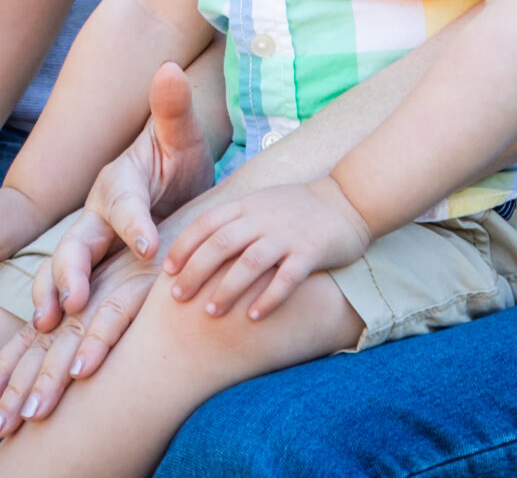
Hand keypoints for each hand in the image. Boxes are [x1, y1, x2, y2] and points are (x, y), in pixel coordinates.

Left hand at [0, 245, 160, 436]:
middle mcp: (82, 292)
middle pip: (41, 342)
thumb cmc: (153, 259)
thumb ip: (85, 329)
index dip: (3, 371)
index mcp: (70, 298)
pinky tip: (81, 370)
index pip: (28, 339)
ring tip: (34, 411)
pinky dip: (96, 341)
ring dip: (51, 374)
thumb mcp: (116, 295)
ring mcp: (108, 286)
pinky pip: (113, 313)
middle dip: (18, 385)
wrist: (178, 209)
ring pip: (70, 332)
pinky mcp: (140, 281)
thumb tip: (69, 377)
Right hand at [33, 61, 215, 329]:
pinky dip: (57, 314)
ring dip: (51, 296)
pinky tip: (49, 345)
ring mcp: (90, 242)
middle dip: (70, 271)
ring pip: (62, 269)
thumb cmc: (176, 155)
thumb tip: (169, 67)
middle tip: (72, 303)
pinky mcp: (94, 267)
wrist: (165, 174)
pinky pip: (70, 292)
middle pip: (77, 242)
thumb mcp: (182, 134)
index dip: (134, 225)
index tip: (150, 247)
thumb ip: (173, 108)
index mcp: (119, 183)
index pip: (123, 205)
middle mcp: (95, 214)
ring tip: (46, 325)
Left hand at [161, 177, 371, 320]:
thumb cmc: (298, 208)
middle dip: (196, 271)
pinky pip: (287, 277)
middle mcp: (263, 218)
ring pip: (250, 262)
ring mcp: (287, 234)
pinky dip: (269, 297)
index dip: (184, 247)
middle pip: (221, 244)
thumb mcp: (261, 204)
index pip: (206, 224)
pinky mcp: (312, 251)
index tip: (167, 271)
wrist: (349, 198)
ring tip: (211, 312)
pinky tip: (254, 317)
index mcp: (247, 205)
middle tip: (178, 298)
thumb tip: (200, 247)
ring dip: (227, 288)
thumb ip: (234, 221)